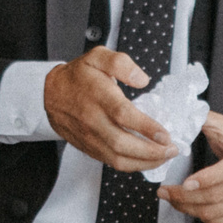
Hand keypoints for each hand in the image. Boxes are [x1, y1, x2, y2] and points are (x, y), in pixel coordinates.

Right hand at [44, 49, 178, 173]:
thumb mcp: (97, 56)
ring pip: (118, 158)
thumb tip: (142, 79)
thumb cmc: (78, 76)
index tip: (165, 134)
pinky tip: (148, 160)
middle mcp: (93, 120)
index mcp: (98, 95)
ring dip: (145, 162)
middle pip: (122, 143)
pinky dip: (132, 165)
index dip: (146, 127)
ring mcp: (90, 137)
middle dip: (151, 151)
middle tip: (172, 149)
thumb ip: (121, 63)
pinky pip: (112, 162)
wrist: (51, 94)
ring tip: (165, 157)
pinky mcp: (89, 148)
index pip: (123, 115)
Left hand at [160, 112, 222, 222]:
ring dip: (187, 209)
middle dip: (184, 197)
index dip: (206, 179)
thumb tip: (181, 115)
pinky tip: (191, 206)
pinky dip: (200, 217)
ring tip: (173, 199)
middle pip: (215, 196)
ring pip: (214, 213)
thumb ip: (204, 119)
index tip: (184, 182)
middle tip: (164, 192)